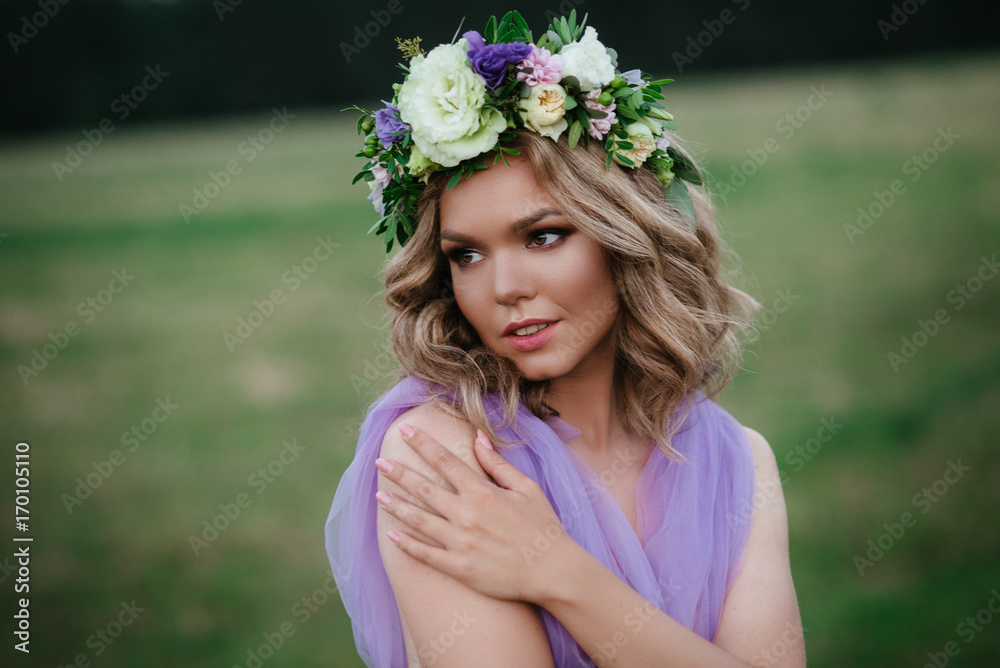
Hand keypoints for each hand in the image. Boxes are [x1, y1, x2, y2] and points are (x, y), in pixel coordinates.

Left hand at [374, 423, 575, 603]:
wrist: (553, 570)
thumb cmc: (543, 526)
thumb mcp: (526, 487)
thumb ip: (498, 464)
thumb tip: (478, 437)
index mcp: (482, 491)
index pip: (445, 461)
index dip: (423, 444)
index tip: (405, 430)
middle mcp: (467, 514)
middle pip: (425, 488)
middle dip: (400, 473)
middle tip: (379, 461)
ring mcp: (461, 542)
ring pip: (420, 520)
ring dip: (397, 506)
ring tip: (378, 495)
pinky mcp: (460, 568)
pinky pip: (426, 555)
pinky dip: (407, 545)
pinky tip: (392, 535)